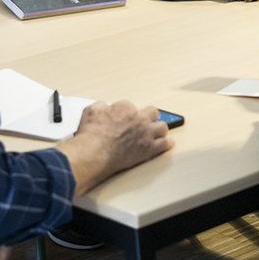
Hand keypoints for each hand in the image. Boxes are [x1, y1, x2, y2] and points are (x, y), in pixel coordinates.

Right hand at [57, 100, 172, 192]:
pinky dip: (167, 143)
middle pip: (152, 112)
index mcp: (125, 108)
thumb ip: (101, 106)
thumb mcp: (91, 111)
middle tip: (144, 122)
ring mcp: (146, 134)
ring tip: (156, 132)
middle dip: (148, 116)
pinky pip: (165, 144)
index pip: (130, 106)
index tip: (124, 119)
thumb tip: (105, 107)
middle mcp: (139, 118)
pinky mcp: (149, 149)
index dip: (126, 113)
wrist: (94, 153)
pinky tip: (167, 143)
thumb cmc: (91, 135)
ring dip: (158, 129)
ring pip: (162, 127)